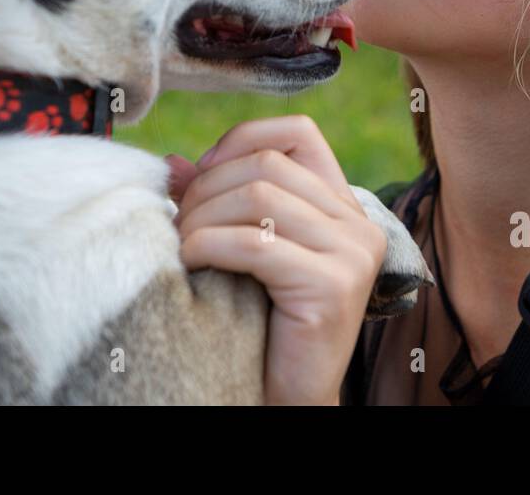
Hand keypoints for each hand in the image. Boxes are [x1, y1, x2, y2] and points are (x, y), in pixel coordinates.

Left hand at [167, 115, 387, 404]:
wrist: (286, 395)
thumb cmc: (261, 323)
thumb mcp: (243, 249)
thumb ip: (219, 202)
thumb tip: (172, 164)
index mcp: (342, 206)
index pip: (297, 133)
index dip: (240, 142)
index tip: (202, 177)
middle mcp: (357, 224)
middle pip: (267, 164)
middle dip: (207, 187)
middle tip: (178, 223)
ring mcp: (352, 254)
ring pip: (258, 196)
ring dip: (203, 217)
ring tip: (183, 246)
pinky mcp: (332, 286)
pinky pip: (254, 244)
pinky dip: (209, 246)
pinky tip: (191, 263)